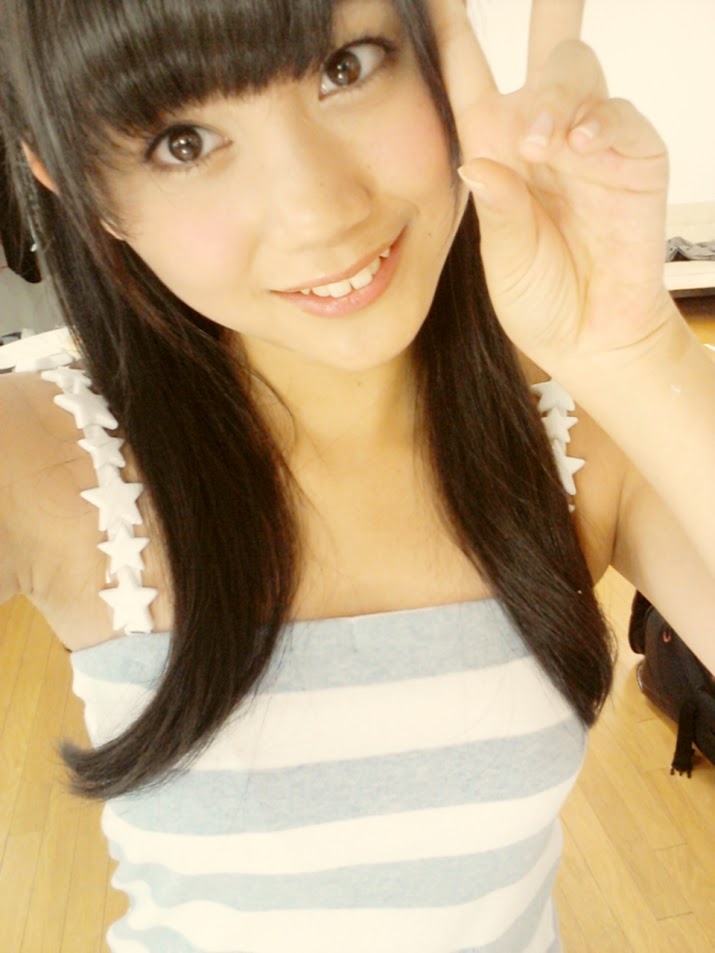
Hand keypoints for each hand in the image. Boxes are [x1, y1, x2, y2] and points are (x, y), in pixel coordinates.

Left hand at [430, 0, 671, 372]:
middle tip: (538, 22)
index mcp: (497, 150)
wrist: (588, 338)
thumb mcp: (503, 258)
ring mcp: (592, 143)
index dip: (455, 29)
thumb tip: (481, 163)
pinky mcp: (635, 159)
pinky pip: (620, 118)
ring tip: (541, 145)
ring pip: (579, 75)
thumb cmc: (538, 297)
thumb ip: (498, 212)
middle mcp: (545, 135)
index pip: (472, 76)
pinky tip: (578, 147)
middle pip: (547, 49)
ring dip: (557, 100)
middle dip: (546, 13)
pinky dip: (599, 126)